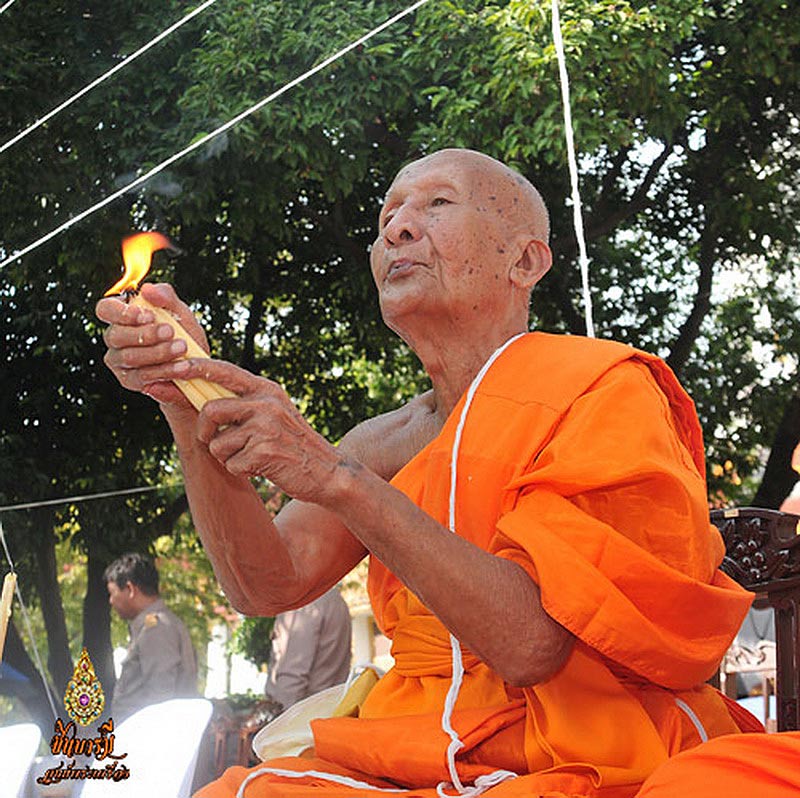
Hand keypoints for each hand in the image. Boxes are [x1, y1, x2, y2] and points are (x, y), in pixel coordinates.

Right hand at [96, 283, 208, 408]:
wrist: (196, 365)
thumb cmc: (183, 333)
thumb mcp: (180, 312)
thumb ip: (165, 297)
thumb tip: (147, 289)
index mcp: (122, 316)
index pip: (106, 309)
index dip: (122, 312)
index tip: (148, 315)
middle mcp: (115, 339)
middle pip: (115, 335)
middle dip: (145, 334)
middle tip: (170, 331)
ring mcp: (120, 362)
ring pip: (129, 357)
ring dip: (158, 352)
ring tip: (182, 348)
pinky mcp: (130, 381)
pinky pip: (142, 377)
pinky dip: (164, 371)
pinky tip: (182, 367)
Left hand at [171, 358, 349, 503]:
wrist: (327, 471)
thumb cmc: (293, 444)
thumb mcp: (274, 413)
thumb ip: (246, 402)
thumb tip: (204, 399)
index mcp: (266, 389)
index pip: (223, 372)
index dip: (195, 369)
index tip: (174, 370)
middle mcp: (266, 403)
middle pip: (210, 410)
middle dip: (204, 431)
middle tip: (213, 440)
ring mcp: (266, 427)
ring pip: (218, 443)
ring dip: (227, 457)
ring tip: (251, 457)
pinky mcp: (264, 452)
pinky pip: (231, 464)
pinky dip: (241, 471)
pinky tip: (262, 468)